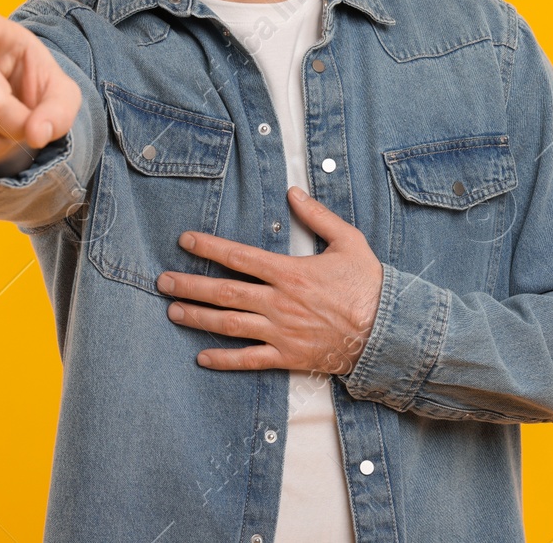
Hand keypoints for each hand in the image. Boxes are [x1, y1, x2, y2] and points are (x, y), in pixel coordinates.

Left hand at [157, 186, 383, 373]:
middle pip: (224, 292)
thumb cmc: (369, 284)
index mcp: (290, 272)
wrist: (389, 331)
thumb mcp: (348, 241)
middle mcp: (279, 302)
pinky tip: (201, 356)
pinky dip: (223, 359)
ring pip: (229, 325)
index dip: (209, 247)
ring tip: (173, 311)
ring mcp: (281, 332)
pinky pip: (249, 360)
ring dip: (198, 318)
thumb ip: (318, 216)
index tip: (185, 241)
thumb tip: (293, 192)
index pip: (239, 257)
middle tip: (163, 281)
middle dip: (190, 285)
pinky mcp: (288, 357)